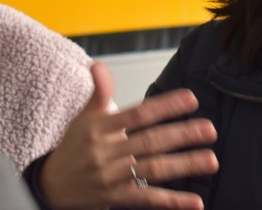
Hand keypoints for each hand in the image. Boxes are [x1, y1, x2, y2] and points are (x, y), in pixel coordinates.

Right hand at [38, 61, 218, 208]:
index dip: (165, 105)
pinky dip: (172, 201)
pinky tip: (195, 202)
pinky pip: (147, 199)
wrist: (49, 186)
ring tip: (211, 160)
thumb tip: (98, 65)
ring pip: (152, 169)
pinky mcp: (116, 197)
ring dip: (184, 166)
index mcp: (101, 128)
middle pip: (150, 142)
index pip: (138, 114)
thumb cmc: (74, 146)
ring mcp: (112, 177)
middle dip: (182, 135)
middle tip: (211, 129)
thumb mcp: (84, 117)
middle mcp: (107, 152)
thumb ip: (99, 91)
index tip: (191, 99)